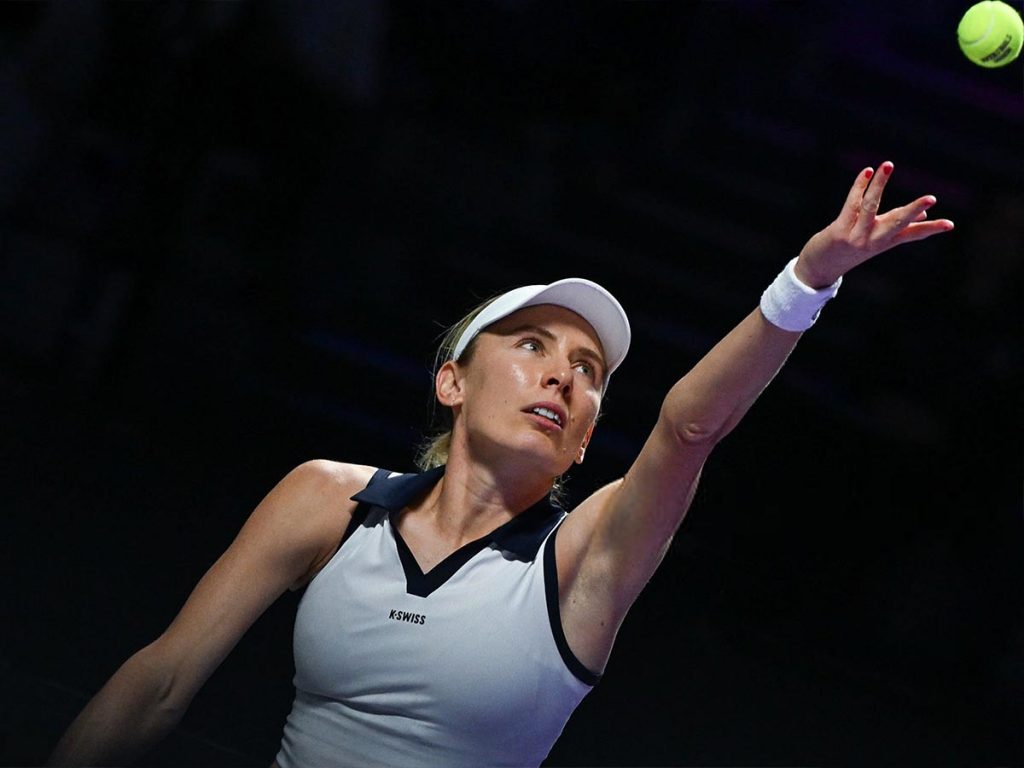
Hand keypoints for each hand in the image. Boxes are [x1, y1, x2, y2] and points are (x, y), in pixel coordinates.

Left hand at [794, 161, 954, 287]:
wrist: (820, 267)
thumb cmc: (850, 248)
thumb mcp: (876, 239)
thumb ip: (900, 226)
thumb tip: (925, 216)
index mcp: (886, 241)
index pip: (913, 235)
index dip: (931, 229)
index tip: (951, 225)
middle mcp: (874, 240)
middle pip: (896, 223)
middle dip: (913, 210)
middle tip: (931, 199)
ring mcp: (856, 236)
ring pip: (870, 206)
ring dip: (879, 184)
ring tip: (888, 164)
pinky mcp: (840, 231)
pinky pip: (851, 205)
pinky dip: (859, 186)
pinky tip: (867, 171)